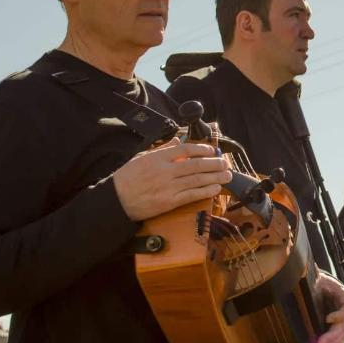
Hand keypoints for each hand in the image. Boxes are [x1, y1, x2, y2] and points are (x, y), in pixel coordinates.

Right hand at [113, 137, 230, 221]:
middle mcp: (165, 171)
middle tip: (225, 163)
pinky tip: (216, 188)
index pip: (186, 149)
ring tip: (227, 175)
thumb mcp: (142, 157)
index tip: (212, 150)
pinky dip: (206, 191)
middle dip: (215, 163)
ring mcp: (168, 187)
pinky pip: (192, 195)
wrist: (116, 200)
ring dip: (216, 177)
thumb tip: (178, 140)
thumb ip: (162, 149)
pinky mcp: (169, 202)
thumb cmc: (127, 177)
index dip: (202, 148)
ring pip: (198, 180)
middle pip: (197, 165)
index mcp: (158, 158)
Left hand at [315, 272, 343, 342]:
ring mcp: (343, 319)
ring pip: (341, 334)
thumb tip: (311, 269)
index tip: (327, 318)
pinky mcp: (337, 327)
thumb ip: (315, 274)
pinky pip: (340, 339)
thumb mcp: (318, 276)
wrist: (320, 284)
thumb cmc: (319, 280)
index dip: (340, 314)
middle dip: (332, 336)